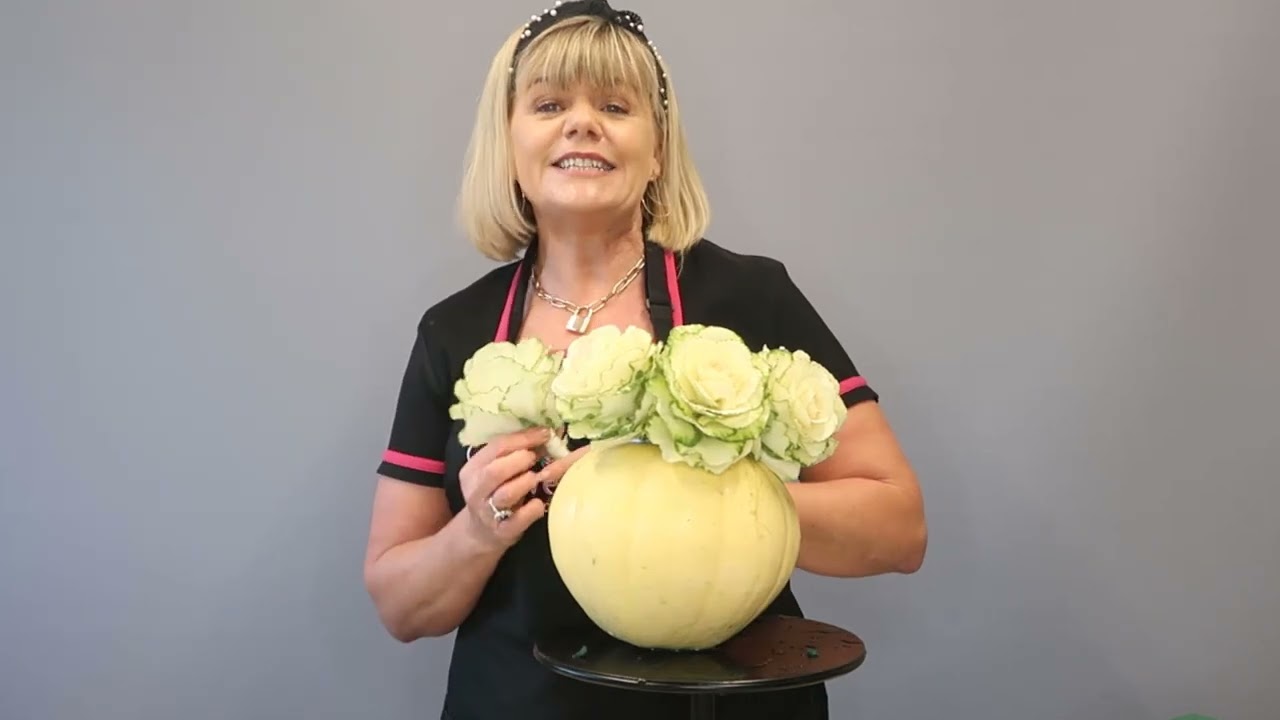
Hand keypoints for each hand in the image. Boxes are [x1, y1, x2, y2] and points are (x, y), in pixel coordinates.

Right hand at [458, 427, 555, 549]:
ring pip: (507, 494)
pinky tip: (539, 503)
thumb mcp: (495, 471)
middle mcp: (477, 490)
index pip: (496, 447)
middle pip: (496, 471)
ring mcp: (489, 512)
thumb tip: (547, 434)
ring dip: (526, 482)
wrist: (481, 534)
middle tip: (536, 458)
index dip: (524, 438)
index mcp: (473, 469)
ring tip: (536, 478)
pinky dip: (533, 509)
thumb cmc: (494, 494)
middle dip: (521, 460)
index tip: (546, 433)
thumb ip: (513, 453)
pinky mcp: (503, 531)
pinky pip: (520, 519)